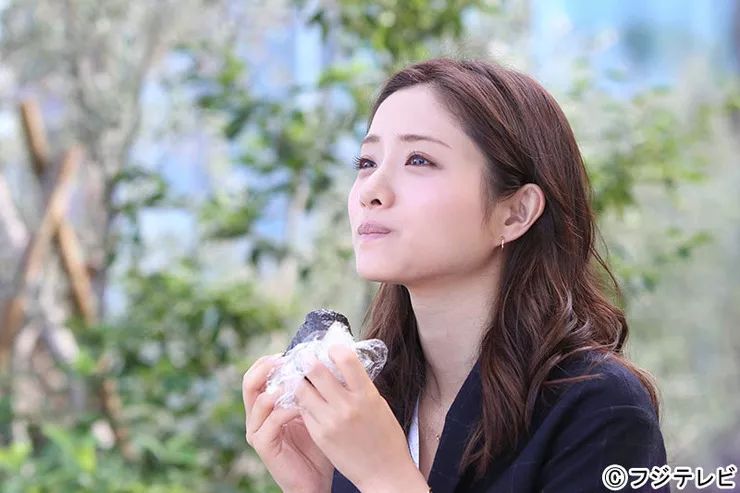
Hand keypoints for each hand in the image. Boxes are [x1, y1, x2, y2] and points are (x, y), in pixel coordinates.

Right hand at [243, 353, 333, 492]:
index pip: (257, 374)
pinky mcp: (263, 446)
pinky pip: (271, 422)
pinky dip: (286, 411)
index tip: (289, 352)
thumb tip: (319, 361)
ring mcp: (257, 431)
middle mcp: (256, 416)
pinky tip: (301, 407)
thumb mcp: (313, 411)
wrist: (315, 479)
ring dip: (278, 388)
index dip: (269, 361)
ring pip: (259, 401)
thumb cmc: (316, 444)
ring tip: (295, 383)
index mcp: (266, 405)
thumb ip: (309, 390)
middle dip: (266, 368)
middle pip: (249, 383)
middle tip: (284, 360)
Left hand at [295, 344, 427, 491]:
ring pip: (302, 389)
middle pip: (316, 370)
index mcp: (366, 394)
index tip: (331, 349)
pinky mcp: (319, 435)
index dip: (335, 349)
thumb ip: (360, 385)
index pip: (345, 359)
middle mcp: (347, 406)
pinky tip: (307, 401)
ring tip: (303, 379)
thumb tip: (342, 365)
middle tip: (306, 357)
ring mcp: (330, 421)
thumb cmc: (386, 437)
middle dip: (308, 360)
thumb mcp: (378, 404)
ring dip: (301, 381)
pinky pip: (303, 410)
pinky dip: (303, 402)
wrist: (384, 472)